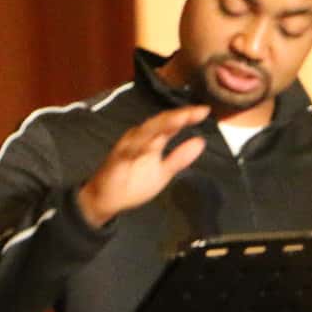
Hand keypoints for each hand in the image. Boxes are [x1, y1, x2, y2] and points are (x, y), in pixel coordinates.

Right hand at [75, 105, 210, 226]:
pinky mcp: (116, 161)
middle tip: (197, 111)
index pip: (170, 124)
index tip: (205, 111)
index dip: (186, 116)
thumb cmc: (133, 183)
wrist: (106, 200)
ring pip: (145, 132)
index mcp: (151, 139)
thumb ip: (179, 158)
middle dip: (178, 116)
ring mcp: (127, 148)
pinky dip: (140, 146)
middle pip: (160, 122)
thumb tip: (200, 141)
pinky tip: (152, 143)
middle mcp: (139, 138)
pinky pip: (128, 152)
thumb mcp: (162, 172)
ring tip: (180, 119)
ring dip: (162, 124)